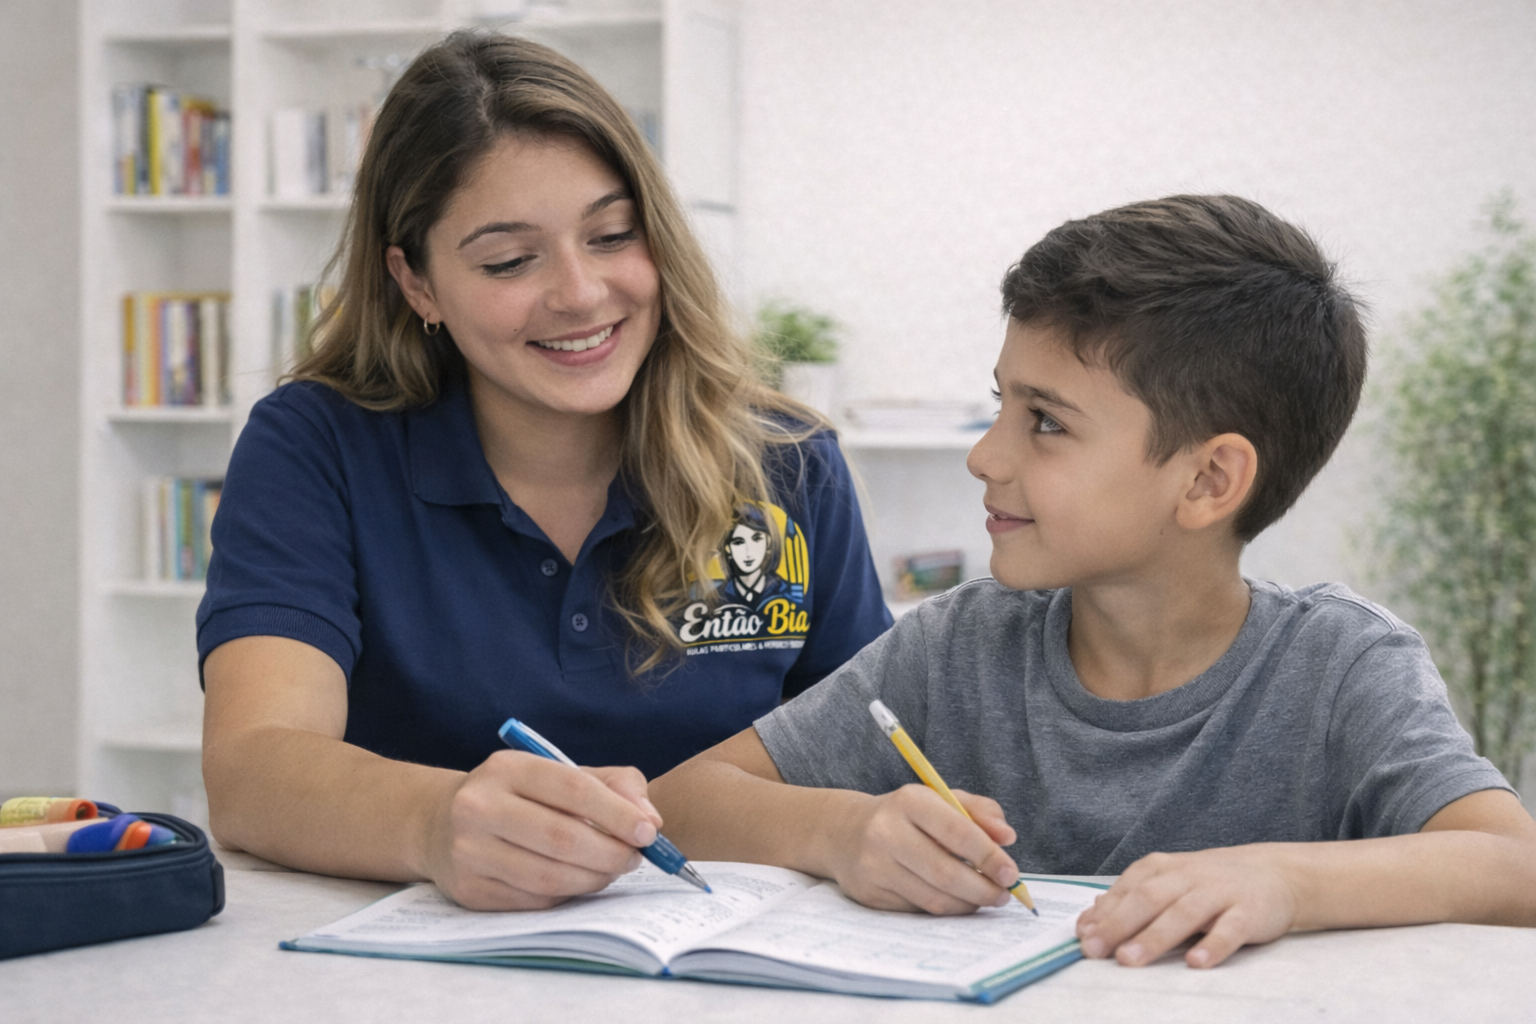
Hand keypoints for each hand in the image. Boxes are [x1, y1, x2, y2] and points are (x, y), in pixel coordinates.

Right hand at [424, 751, 663, 910]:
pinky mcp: (469, 889)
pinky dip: (567, 895)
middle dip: (611, 852)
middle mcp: (479, 806)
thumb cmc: (520, 796)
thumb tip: (650, 820)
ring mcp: (468, 851)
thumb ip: (615, 786)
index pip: (573, 789)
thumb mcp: (561, 774)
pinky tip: (579, 882)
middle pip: (562, 838)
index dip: (617, 813)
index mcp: (507, 768)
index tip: (648, 831)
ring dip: (593, 878)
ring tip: (612, 870)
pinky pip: (533, 901)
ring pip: (549, 876)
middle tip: (635, 858)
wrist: (442, 823)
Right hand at [819, 784, 1019, 914]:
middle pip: (946, 872)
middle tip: (1004, 895)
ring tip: (985, 898)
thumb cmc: (906, 815)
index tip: (1011, 873)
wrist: (845, 832)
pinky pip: (918, 910)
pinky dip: (944, 909)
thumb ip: (980, 811)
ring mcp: (874, 866)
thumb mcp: (940, 799)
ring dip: (967, 904)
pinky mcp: (869, 894)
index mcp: (909, 801)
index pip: (957, 831)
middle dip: (983, 889)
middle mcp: (886, 832)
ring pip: (934, 898)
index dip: (989, 856)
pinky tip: (955, 900)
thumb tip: (1007, 837)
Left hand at [1076, 844, 1299, 967]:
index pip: (1128, 889)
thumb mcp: (1169, 883)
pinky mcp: (1249, 912)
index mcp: (1164, 868)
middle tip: (1096, 949)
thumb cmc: (1210, 883)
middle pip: (1149, 898)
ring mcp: (1219, 892)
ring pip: (1183, 913)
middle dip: (1119, 924)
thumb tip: (1090, 918)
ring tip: (1130, 959)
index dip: (1104, 913)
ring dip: (1154, 937)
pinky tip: (1195, 962)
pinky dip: (1213, 945)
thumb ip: (1130, 899)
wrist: (1275, 873)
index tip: (1082, 937)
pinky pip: (1230, 929)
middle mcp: (1188, 876)